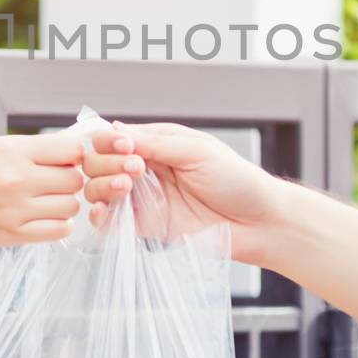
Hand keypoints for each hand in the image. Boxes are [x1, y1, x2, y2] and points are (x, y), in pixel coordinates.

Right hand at [0, 132, 85, 247]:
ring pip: (70, 206)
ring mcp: (16, 210)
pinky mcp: (12, 235)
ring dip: (65, 203)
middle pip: (74, 180)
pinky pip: (58, 231)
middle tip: (55, 181)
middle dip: (70, 179)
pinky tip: (45, 217)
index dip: (74, 155)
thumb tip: (71, 151)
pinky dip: (59, 224)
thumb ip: (31, 148)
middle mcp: (17, 181)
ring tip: (48, 200)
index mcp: (12, 152)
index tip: (65, 159)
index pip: (70, 150)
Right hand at [80, 121, 288, 267]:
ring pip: (97, 190)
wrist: (259, 222)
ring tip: (125, 188)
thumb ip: (155, 143)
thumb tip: (115, 130)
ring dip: (102, 186)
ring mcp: (142, 199)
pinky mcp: (144, 228)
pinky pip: (109, 224)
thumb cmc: (237, 180)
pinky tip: (105, 212)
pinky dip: (98, 217)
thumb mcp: (197, 151)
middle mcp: (144, 170)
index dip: (108, 141)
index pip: (113, 137)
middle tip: (135, 169)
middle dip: (106, 163)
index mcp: (156, 144)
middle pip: (99, 162)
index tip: (124, 148)